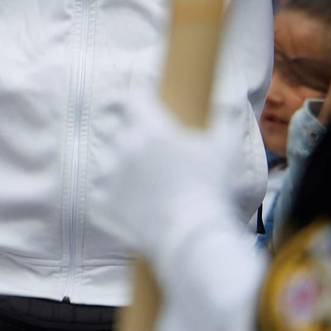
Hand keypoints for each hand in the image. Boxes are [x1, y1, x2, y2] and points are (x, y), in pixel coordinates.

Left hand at [90, 91, 235, 264]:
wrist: (193, 238)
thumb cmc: (211, 189)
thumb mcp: (225, 149)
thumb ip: (225, 120)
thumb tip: (229, 103)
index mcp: (150, 128)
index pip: (130, 96)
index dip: (133, 93)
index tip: (137, 94)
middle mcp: (124, 146)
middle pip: (117, 128)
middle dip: (130, 132)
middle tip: (146, 145)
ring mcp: (110, 175)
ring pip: (107, 159)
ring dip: (119, 164)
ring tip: (142, 180)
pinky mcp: (103, 202)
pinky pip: (101, 191)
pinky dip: (113, 195)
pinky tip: (133, 202)